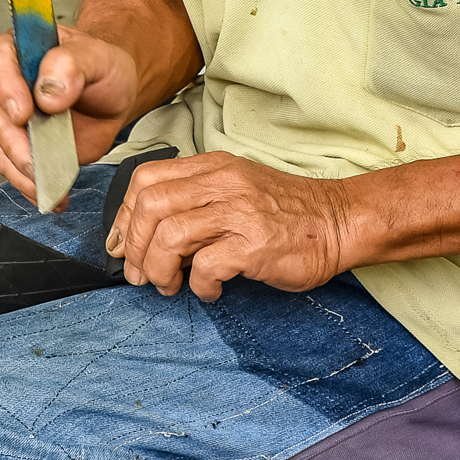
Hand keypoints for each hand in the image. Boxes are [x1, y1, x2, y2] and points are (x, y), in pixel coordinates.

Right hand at [0, 27, 139, 207]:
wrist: (114, 93)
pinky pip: (17, 171)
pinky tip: (54, 194)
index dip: (4, 87)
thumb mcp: (98, 56)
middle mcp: (10, 84)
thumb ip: (71, 64)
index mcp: (21, 50)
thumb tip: (47, 91)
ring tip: (50, 184)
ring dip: (24, 172)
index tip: (24, 112)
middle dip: (16, 144)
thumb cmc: (103, 67)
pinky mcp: (25, 147)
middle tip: (37, 161)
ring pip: (2, 149)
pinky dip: (34, 186)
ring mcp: (14, 119)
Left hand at [105, 152, 352, 300]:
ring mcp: (240, 213)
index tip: (121, 245)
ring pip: (170, 236)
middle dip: (134, 246)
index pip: (147, 179)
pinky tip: (211, 291)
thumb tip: (145, 233)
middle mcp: (223, 183)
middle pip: (150, 206)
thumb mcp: (237, 188)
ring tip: (170, 285)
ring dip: (159, 270)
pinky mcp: (254, 245)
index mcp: (214, 167)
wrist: (338, 221)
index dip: (124, 216)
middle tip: (139, 274)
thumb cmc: (286, 212)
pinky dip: (198, 286)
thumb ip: (196, 199)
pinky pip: (205, 266)